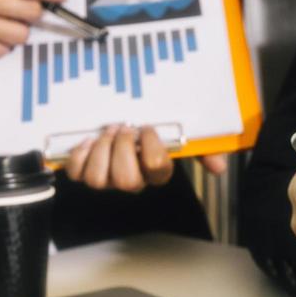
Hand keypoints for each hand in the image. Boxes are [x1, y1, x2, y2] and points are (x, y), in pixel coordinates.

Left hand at [63, 125, 226, 192]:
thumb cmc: (155, 126)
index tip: (147, 128)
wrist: (124, 115)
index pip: (157, 168)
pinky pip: (76, 173)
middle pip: (126, 181)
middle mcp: (132, 179)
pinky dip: (80, 154)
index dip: (151, 147)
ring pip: (98, 180)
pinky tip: (89, 139)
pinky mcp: (85, 170)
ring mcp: (107, 178)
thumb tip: (219, 168)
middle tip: (124, 129)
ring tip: (106, 132)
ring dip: (101, 151)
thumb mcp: (183, 133)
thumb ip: (204, 149)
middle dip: (123, 150)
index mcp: (156, 171)